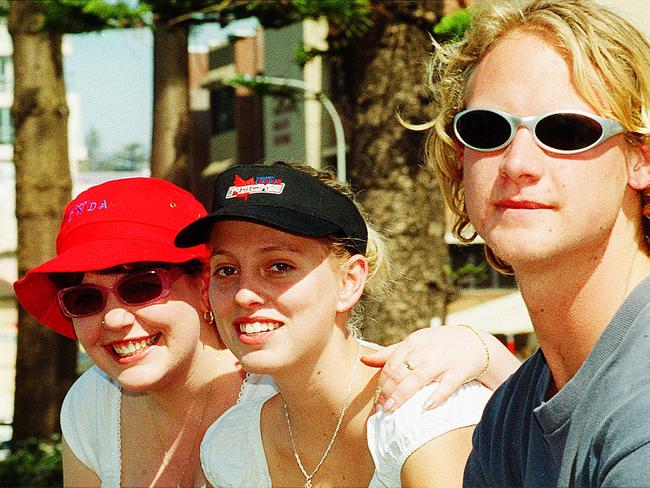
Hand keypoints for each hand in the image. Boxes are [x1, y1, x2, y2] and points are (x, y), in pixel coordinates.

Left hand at [362, 325, 519, 412]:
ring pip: (418, 378)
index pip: (391, 364)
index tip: (376, 401)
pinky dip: (437, 396)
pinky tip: (426, 407)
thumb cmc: (439, 345)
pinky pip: (447, 385)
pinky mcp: (459, 371)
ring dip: (403, 395)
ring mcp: (442, 360)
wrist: (476, 343)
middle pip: (401, 372)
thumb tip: (364, 360)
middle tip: (381, 410)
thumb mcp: (415, 343)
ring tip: (391, 410)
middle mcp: (425, 350)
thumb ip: (390, 353)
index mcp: (413, 342)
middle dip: (388, 391)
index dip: (382, 383)